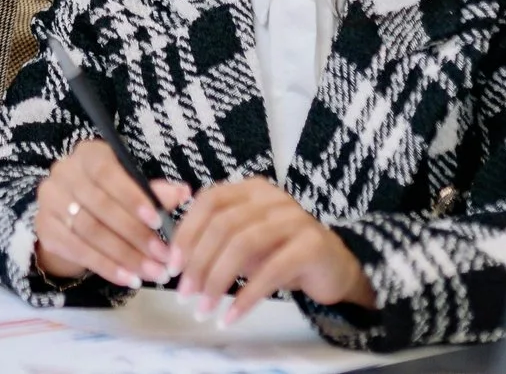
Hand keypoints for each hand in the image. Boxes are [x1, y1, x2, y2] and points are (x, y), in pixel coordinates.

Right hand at [30, 137, 187, 288]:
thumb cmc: (109, 196)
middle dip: (135, 235)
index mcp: (88, 154)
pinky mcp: (45, 229)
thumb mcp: (131, 188)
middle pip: (99, 206)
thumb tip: (183, 192)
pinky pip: (78, 251)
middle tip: (163, 258)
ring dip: (124, 256)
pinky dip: (106, 267)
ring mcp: (50, 201)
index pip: (107, 172)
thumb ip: (154, 191)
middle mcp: (63, 172)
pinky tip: (128, 279)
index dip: (131, 197)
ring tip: (151, 273)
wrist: (70, 215)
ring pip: (90, 231)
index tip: (158, 221)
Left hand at [170, 178, 373, 325]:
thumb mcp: (244, 243)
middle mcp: (272, 198)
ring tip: (204, 308)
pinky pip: (271, 271)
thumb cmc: (280, 254)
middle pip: (223, 224)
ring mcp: (294, 218)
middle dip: (198, 262)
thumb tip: (176, 261)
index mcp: (251, 190)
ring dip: (218, 280)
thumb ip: (216, 242)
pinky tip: (232, 316)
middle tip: (184, 294)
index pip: (209, 200)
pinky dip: (247, 296)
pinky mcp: (311, 245)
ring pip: (243, 244)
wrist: (333, 267)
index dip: (187, 232)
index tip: (172, 265)